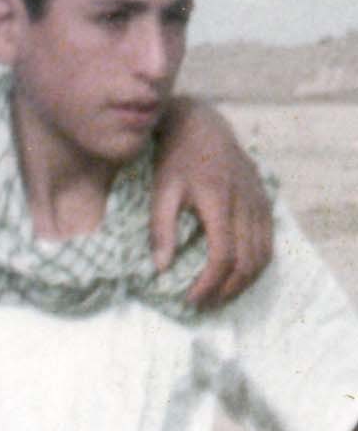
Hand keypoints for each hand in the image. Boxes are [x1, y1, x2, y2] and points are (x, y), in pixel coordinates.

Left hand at [152, 100, 272, 308]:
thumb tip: (161, 269)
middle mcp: (246, 203)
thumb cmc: (175, 159)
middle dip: (227, 289)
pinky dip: (256, 264)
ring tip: (220, 295)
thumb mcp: (161, 191)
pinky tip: (237, 275)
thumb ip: (161, 229)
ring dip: (244, 282)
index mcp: (219, 201)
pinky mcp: (264, 200)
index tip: (191, 300)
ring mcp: (259, 201)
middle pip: (247, 261)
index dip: (209, 283)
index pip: (223, 255)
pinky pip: (269, 241)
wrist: (201, 125)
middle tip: (205, 304)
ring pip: (263, 254)